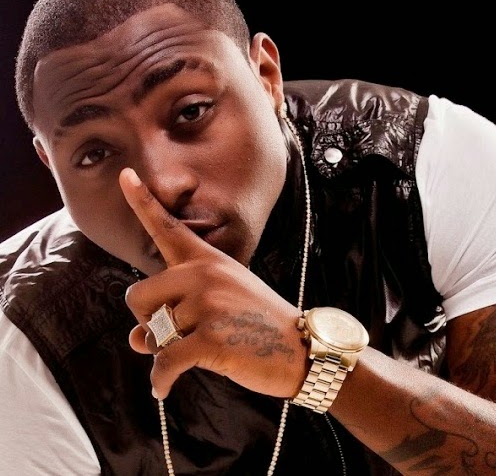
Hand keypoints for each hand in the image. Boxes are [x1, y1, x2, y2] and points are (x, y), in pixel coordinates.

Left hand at [119, 167, 306, 399]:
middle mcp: (204, 275)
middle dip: (147, 320)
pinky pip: (164, 362)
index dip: (142, 201)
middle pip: (137, 295)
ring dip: (163, 351)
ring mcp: (207, 304)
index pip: (169, 228)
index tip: (125, 174)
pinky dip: (161, 381)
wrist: (303, 349)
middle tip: (174, 336)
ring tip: (191, 356)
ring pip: (151, 333)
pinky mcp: (209, 337)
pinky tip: (163, 389)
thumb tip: (135, 340)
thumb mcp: (220, 311)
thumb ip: (175, 316)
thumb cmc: (261, 327)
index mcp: (209, 262)